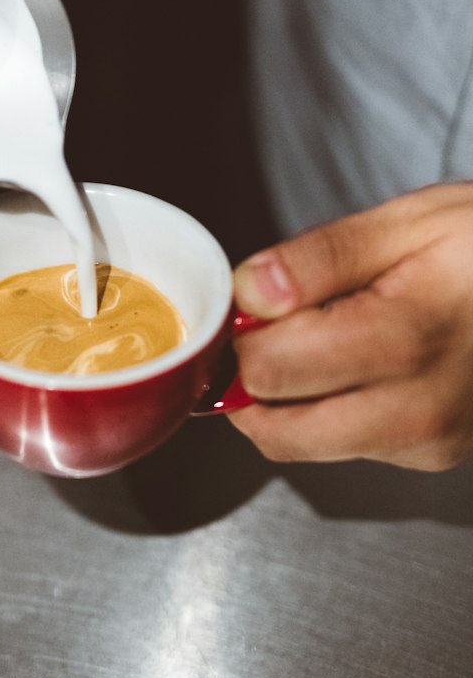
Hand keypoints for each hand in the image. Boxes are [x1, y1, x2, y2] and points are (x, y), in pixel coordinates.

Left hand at [228, 183, 472, 469]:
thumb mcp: (405, 223)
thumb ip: (318, 259)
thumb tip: (248, 291)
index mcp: (404, 340)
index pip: (269, 371)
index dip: (240, 335)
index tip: (250, 301)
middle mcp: (418, 408)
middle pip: (277, 429)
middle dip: (254, 379)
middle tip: (271, 324)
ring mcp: (430, 440)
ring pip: (306, 444)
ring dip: (291, 399)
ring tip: (325, 333)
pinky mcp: (436, 454)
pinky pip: (347, 445)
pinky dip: (329, 409)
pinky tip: (359, 359)